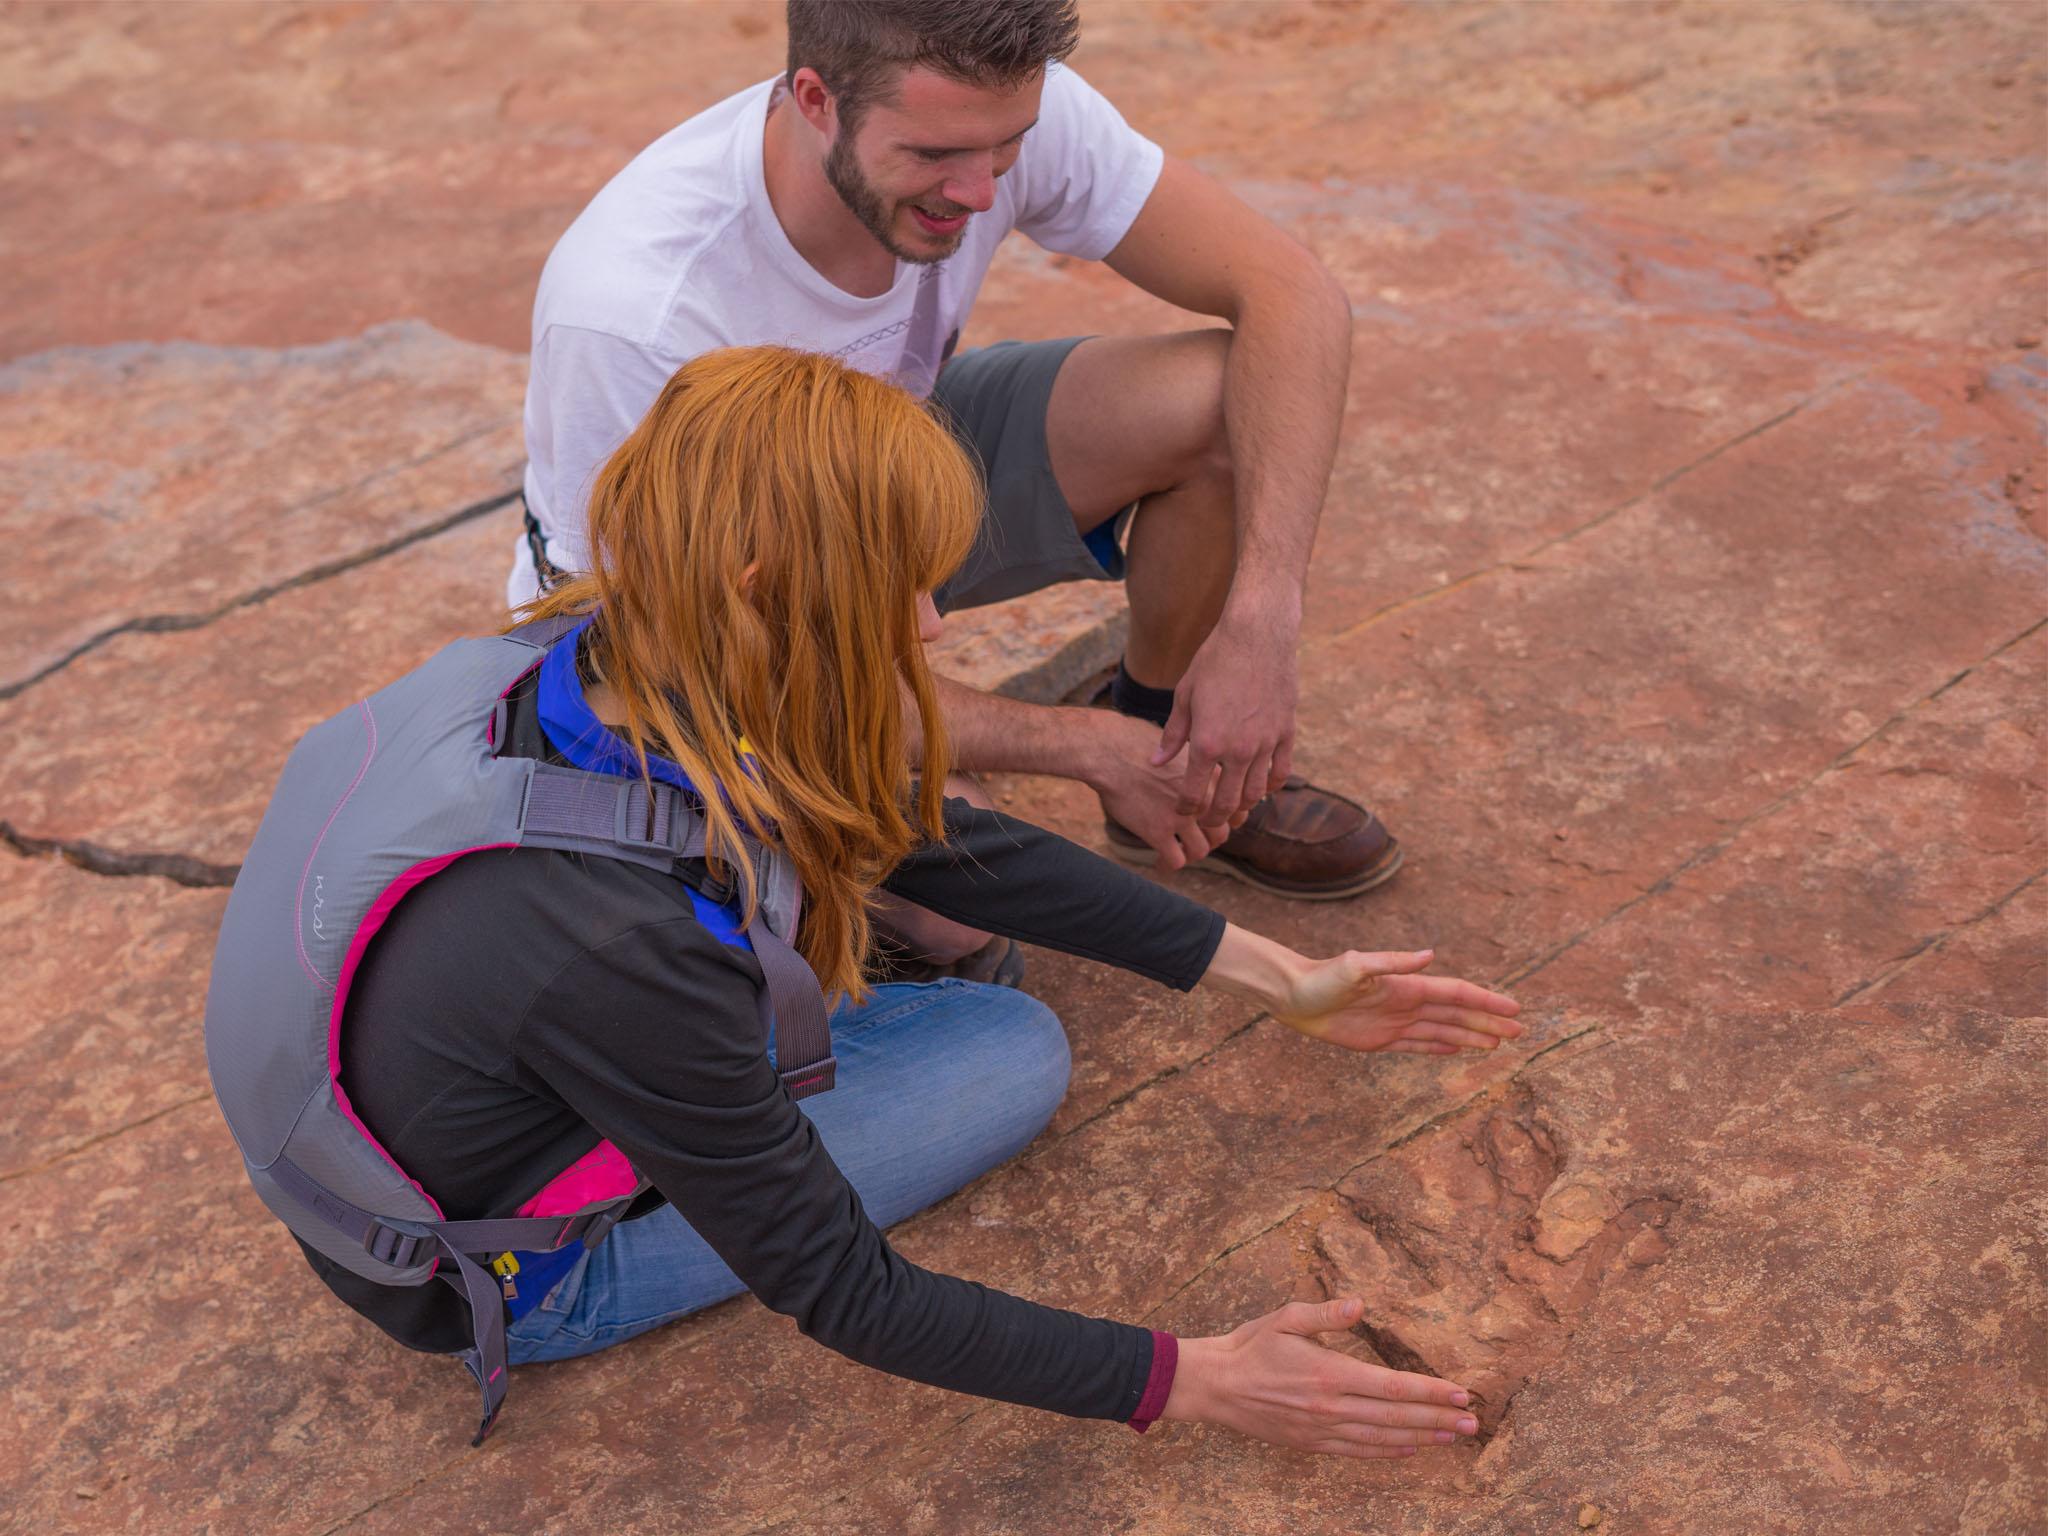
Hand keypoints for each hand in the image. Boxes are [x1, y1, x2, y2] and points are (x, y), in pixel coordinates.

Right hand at [1088, 710, 1240, 869]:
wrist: (1111, 753)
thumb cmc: (1138, 744)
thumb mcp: (1182, 748)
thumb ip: (1198, 767)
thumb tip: (1201, 779)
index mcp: (1212, 778)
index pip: (1236, 813)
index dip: (1224, 821)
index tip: (1211, 823)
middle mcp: (1204, 800)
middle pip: (1221, 834)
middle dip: (1208, 840)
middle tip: (1192, 839)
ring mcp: (1182, 818)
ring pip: (1200, 851)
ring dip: (1189, 853)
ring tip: (1176, 851)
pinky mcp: (1159, 832)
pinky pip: (1175, 861)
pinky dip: (1168, 864)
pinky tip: (1159, 861)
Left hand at [1154, 610, 1298, 823]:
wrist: (1257, 636)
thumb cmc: (1215, 661)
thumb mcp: (1185, 696)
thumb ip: (1173, 735)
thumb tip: (1157, 762)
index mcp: (1207, 743)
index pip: (1194, 793)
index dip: (1186, 809)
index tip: (1183, 812)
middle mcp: (1237, 750)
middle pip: (1227, 803)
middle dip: (1215, 818)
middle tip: (1208, 822)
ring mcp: (1265, 744)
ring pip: (1255, 793)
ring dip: (1243, 807)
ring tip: (1234, 807)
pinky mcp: (1285, 733)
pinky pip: (1280, 772)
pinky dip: (1270, 786)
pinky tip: (1261, 787)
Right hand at [1162, 1296, 1479, 1460]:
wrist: (1216, 1385)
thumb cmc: (1252, 1345)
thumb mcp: (1287, 1318)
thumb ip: (1327, 1315)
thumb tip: (1362, 1305)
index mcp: (1330, 1374)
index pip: (1393, 1387)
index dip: (1431, 1391)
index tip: (1461, 1392)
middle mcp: (1332, 1407)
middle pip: (1398, 1418)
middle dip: (1439, 1419)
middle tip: (1474, 1421)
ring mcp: (1323, 1430)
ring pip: (1384, 1438)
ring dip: (1423, 1438)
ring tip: (1454, 1437)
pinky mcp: (1313, 1443)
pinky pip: (1360, 1451)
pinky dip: (1389, 1451)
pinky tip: (1410, 1449)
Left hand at [1277, 948, 1521, 1054]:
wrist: (1292, 995)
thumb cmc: (1320, 978)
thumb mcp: (1355, 966)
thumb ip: (1391, 962)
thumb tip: (1429, 955)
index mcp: (1406, 986)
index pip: (1455, 994)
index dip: (1485, 1001)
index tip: (1513, 1008)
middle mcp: (1406, 1003)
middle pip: (1457, 1014)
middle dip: (1488, 1022)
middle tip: (1519, 1032)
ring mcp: (1394, 1022)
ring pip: (1443, 1032)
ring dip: (1471, 1036)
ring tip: (1498, 1045)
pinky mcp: (1379, 1040)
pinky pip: (1417, 1046)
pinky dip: (1440, 1048)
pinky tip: (1458, 1050)